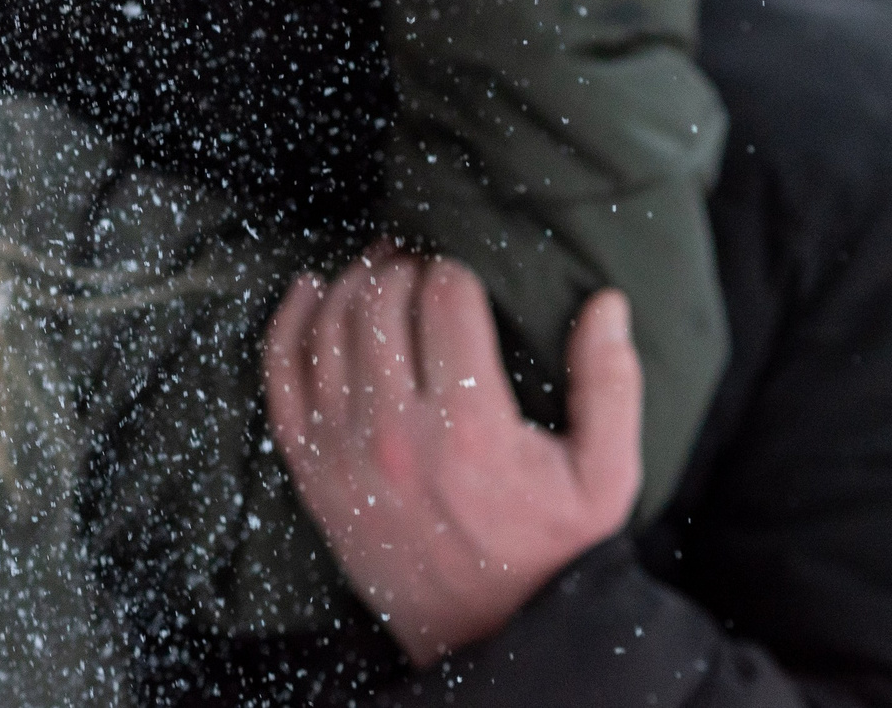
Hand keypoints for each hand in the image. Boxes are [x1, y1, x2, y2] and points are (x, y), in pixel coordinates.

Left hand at [261, 241, 641, 667]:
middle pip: (381, 304)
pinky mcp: (311, 469)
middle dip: (402, 265)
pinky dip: (288, 322)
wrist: (485, 634)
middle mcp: (397, 434)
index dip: (454, 266)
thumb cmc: (549, 552)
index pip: (445, 300)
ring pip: (329, 328)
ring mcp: (344, 451)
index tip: (464, 265)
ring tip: (378, 266)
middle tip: (419, 257)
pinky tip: (308, 291)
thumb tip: (606, 302)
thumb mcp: (605, 479)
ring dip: (352, 283)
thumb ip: (610, 385)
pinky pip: (280, 375)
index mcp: (471, 428)